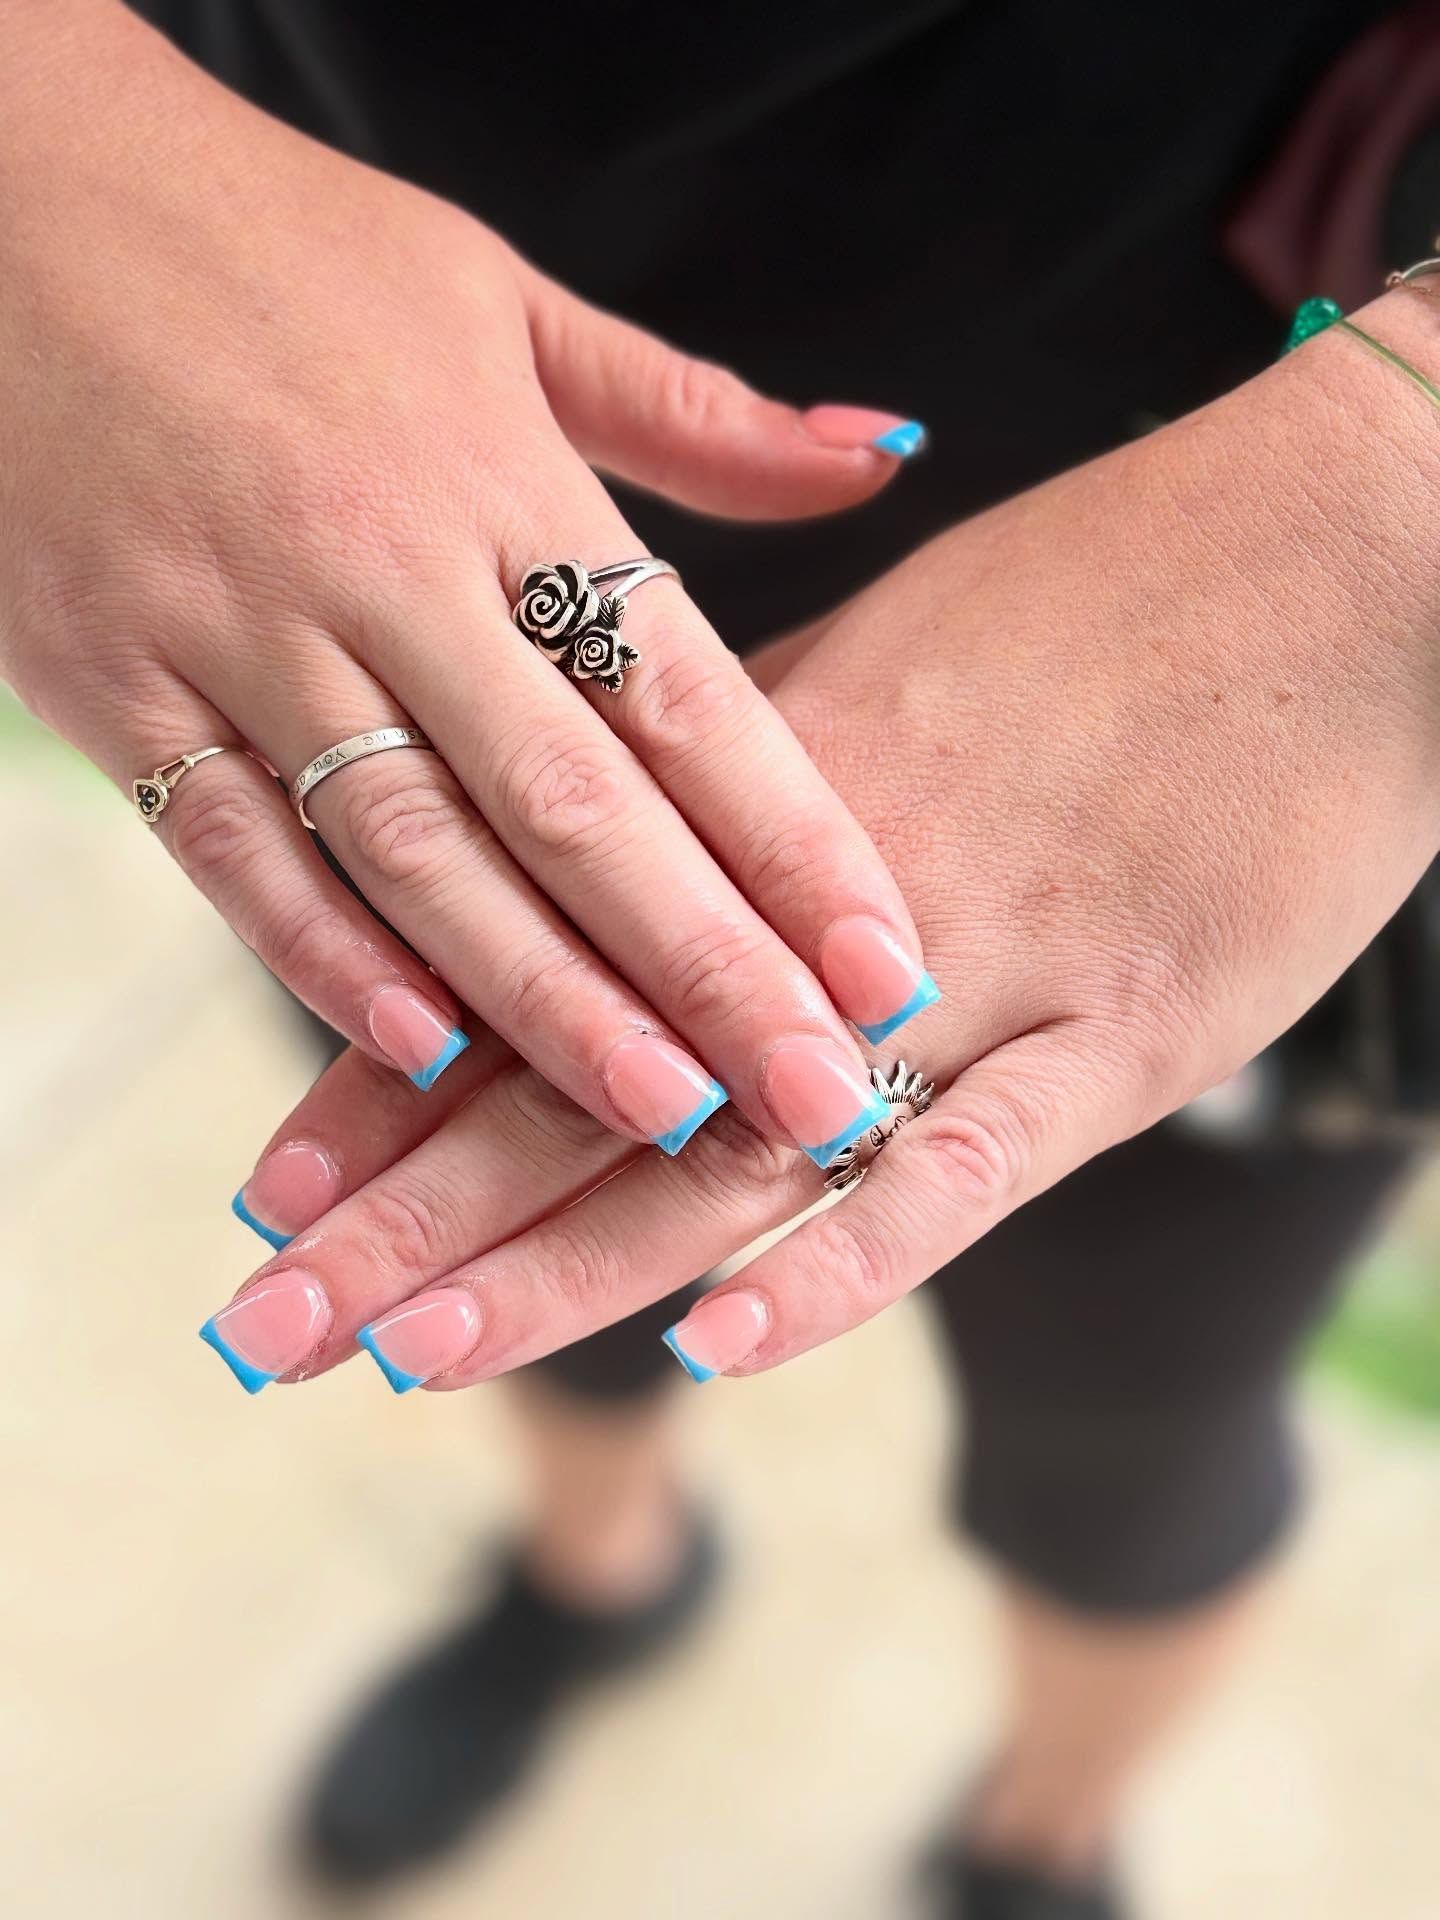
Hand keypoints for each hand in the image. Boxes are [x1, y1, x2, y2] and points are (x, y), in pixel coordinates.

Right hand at [0, 0, 928, 1154]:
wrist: (0, 185)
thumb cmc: (276, 246)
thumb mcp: (504, 296)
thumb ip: (695, 412)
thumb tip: (880, 455)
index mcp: (504, 478)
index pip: (685, 694)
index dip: (798, 843)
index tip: (890, 964)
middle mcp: (387, 567)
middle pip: (576, 805)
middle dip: (706, 967)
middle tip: (814, 1092)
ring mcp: (242, 633)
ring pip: (422, 852)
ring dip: (547, 1001)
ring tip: (661, 1113)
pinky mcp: (119, 683)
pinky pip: (236, 849)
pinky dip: (327, 955)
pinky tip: (424, 1052)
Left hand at [195, 286, 1439, 1392]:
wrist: (1344, 554)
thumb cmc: (1121, 597)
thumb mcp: (898, 656)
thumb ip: (760, 772)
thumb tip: (643, 847)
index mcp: (765, 794)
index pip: (541, 960)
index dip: (393, 1077)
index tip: (271, 1182)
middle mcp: (834, 898)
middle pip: (593, 1075)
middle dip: (415, 1211)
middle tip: (264, 1320)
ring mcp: (985, 970)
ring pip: (739, 1142)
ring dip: (563, 1262)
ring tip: (406, 1356)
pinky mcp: (1130, 1035)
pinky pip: (970, 1168)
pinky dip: (849, 1259)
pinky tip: (720, 1345)